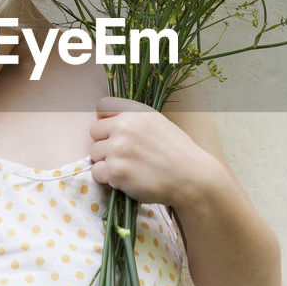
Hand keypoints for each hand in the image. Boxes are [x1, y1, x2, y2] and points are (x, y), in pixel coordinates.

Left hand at [88, 95, 215, 205]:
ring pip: (94, 154)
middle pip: (94, 131)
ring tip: (128, 168)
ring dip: (106, 162)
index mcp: (136, 112)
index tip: (114, 133)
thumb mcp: (158, 124)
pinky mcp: (115, 171)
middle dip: (104, 143)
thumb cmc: (178, 153)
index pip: (103, 106)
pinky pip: (97, 173)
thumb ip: (134, 120)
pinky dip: (108, 179)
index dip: (106, 121)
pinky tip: (127, 179)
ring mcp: (118, 148)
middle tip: (123, 155)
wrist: (192, 179)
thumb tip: (109, 122)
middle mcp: (125, 126)